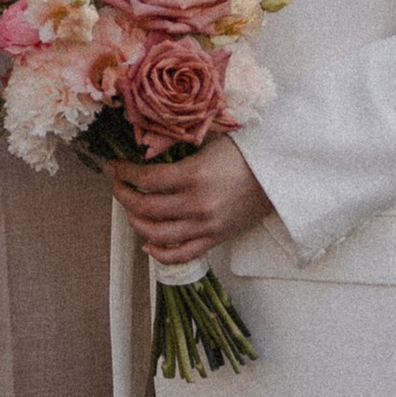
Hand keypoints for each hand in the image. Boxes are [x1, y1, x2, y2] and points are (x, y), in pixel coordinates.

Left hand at [102, 136, 267, 271]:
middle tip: (118, 185)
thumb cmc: (249, 153)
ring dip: (135, 222)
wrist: (282, 174)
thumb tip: (148, 149)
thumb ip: (181, 148)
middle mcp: (197, 204)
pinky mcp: (216, 238)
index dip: (123, 172)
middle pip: (145, 208)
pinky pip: (182, 254)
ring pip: (157, 235)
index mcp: (195, 175)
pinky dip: (160, 253)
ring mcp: (206, 225)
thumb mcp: (211, 142)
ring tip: (130, 209)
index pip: (146, 178)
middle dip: (123, 196)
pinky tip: (148, 243)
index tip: (112, 167)